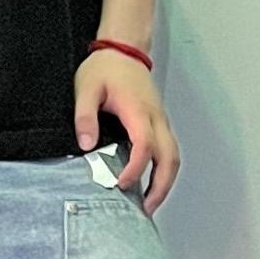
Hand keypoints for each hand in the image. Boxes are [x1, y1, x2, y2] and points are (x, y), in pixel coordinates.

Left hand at [74, 49, 181, 214]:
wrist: (123, 49)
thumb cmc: (106, 68)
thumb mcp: (87, 88)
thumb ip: (85, 116)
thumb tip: (86, 145)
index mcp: (138, 110)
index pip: (145, 145)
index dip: (136, 168)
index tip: (120, 184)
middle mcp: (155, 118)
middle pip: (170, 158)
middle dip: (161, 187)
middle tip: (145, 209)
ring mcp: (161, 121)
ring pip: (173, 157)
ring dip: (165, 183)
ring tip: (149, 204)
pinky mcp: (159, 124)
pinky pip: (169, 152)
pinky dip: (164, 172)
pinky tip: (150, 185)